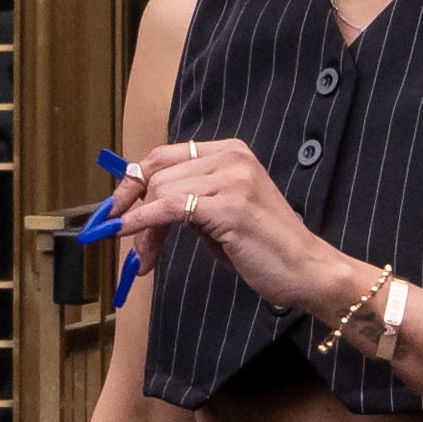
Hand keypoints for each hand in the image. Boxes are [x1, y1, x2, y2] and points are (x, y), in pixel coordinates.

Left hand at [103, 138, 360, 317]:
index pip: (165, 155)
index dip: (134, 180)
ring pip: (160, 192)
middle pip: (157, 172)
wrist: (306, 269)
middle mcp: (230, 157)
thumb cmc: (264, 248)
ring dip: (142, 229)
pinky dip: (143, 223)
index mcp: (230, 151)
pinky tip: (130, 235)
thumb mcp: (223, 212)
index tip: (116, 206)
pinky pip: (170, 209)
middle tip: (127, 242)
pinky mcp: (229, 207)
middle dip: (133, 208)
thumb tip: (140, 205)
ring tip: (144, 259)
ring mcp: (231, 179)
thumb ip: (190, 200)